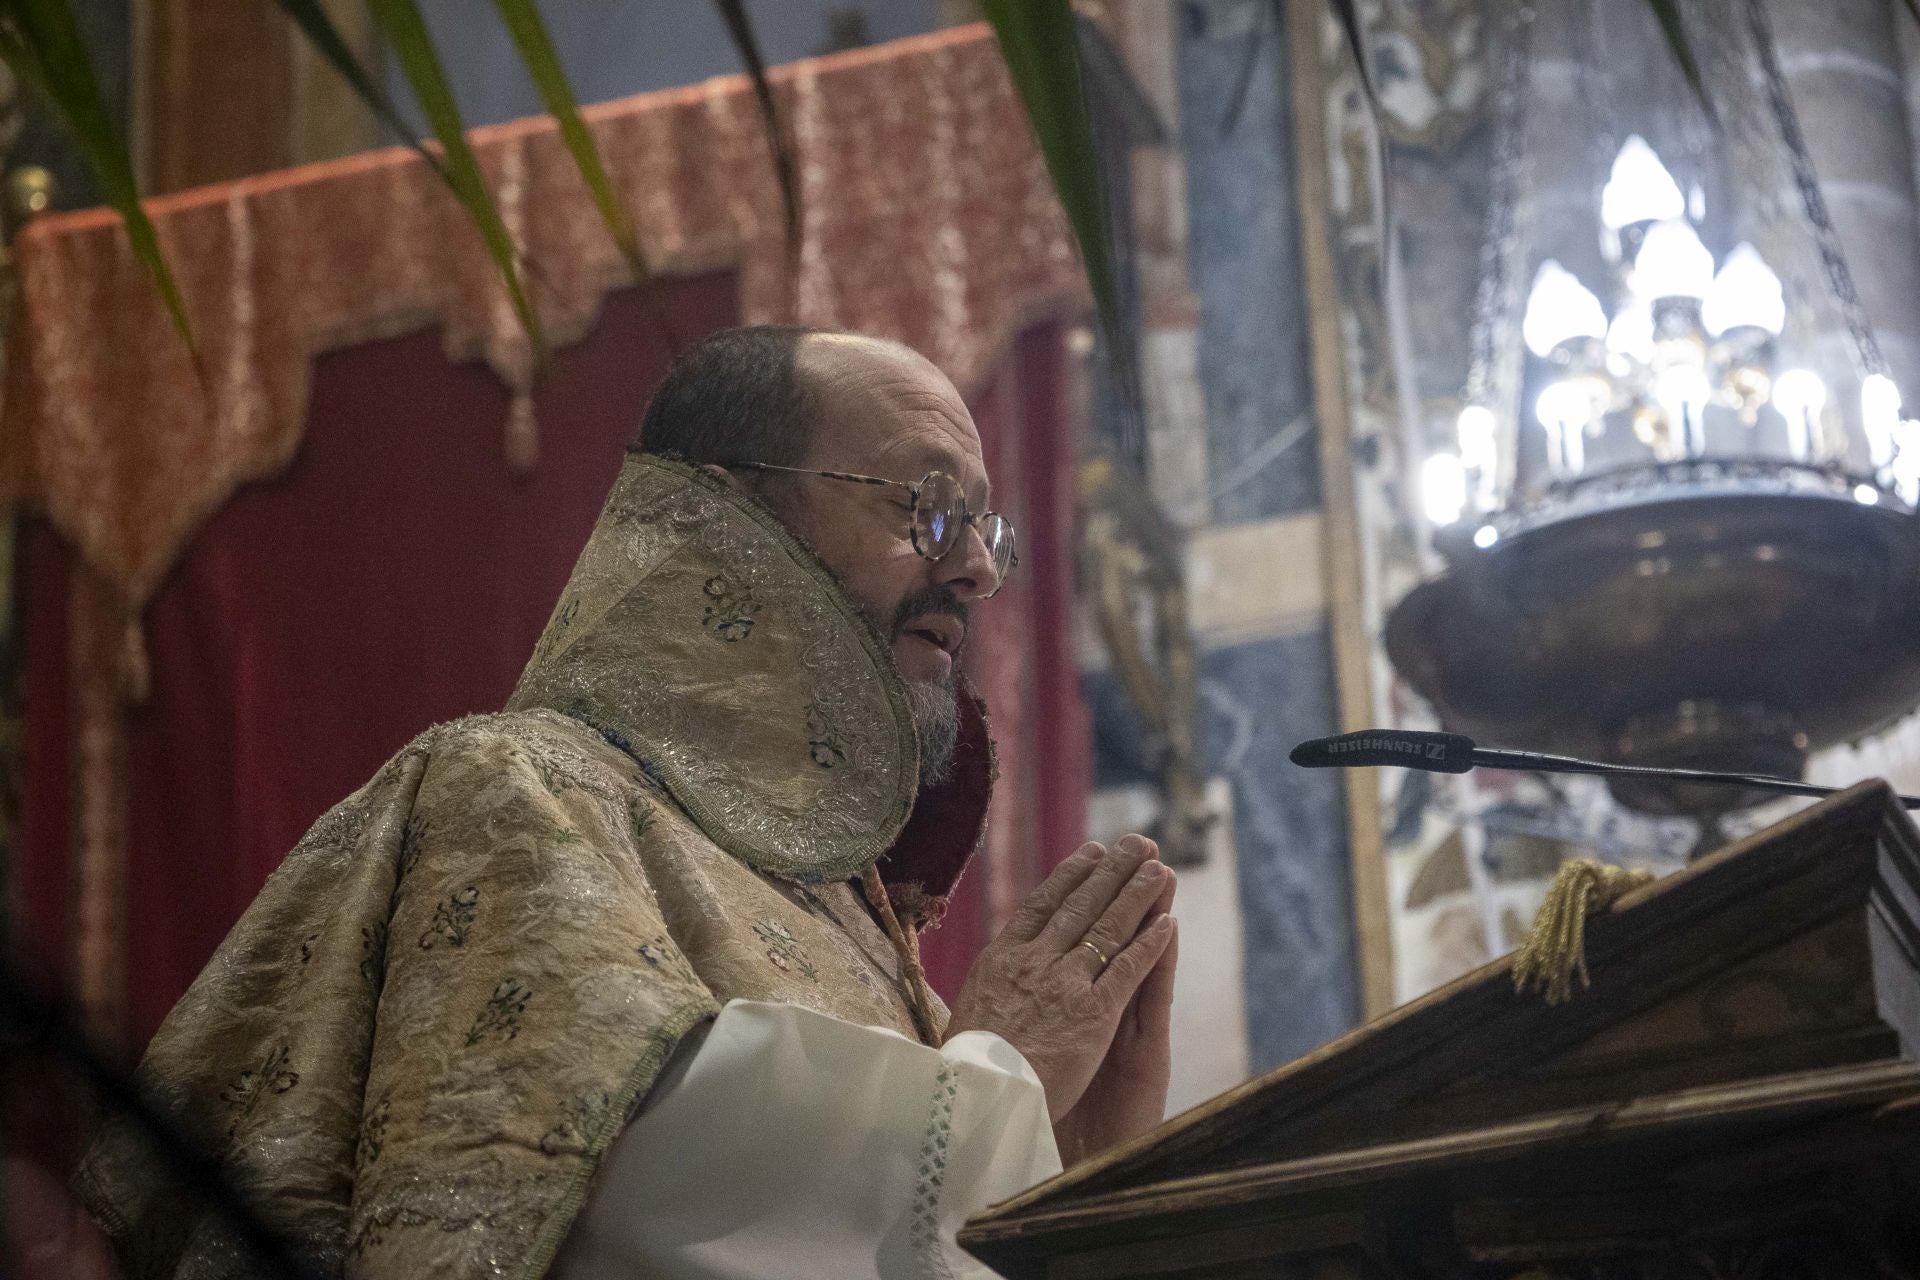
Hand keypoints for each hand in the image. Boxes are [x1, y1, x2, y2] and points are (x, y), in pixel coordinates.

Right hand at [943, 835, 1176, 1120]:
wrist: (976, 1098)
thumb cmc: (964, 1069)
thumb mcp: (964, 1014)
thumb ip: (988, 990)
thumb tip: (992, 978)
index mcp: (1000, 959)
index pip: (1041, 905)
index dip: (1070, 876)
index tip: (1092, 853)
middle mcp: (1034, 961)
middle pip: (1080, 905)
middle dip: (1112, 871)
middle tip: (1136, 842)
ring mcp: (1065, 984)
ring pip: (1108, 928)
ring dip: (1137, 894)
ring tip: (1160, 867)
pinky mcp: (1093, 1012)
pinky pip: (1128, 969)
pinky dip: (1150, 944)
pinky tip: (1168, 922)